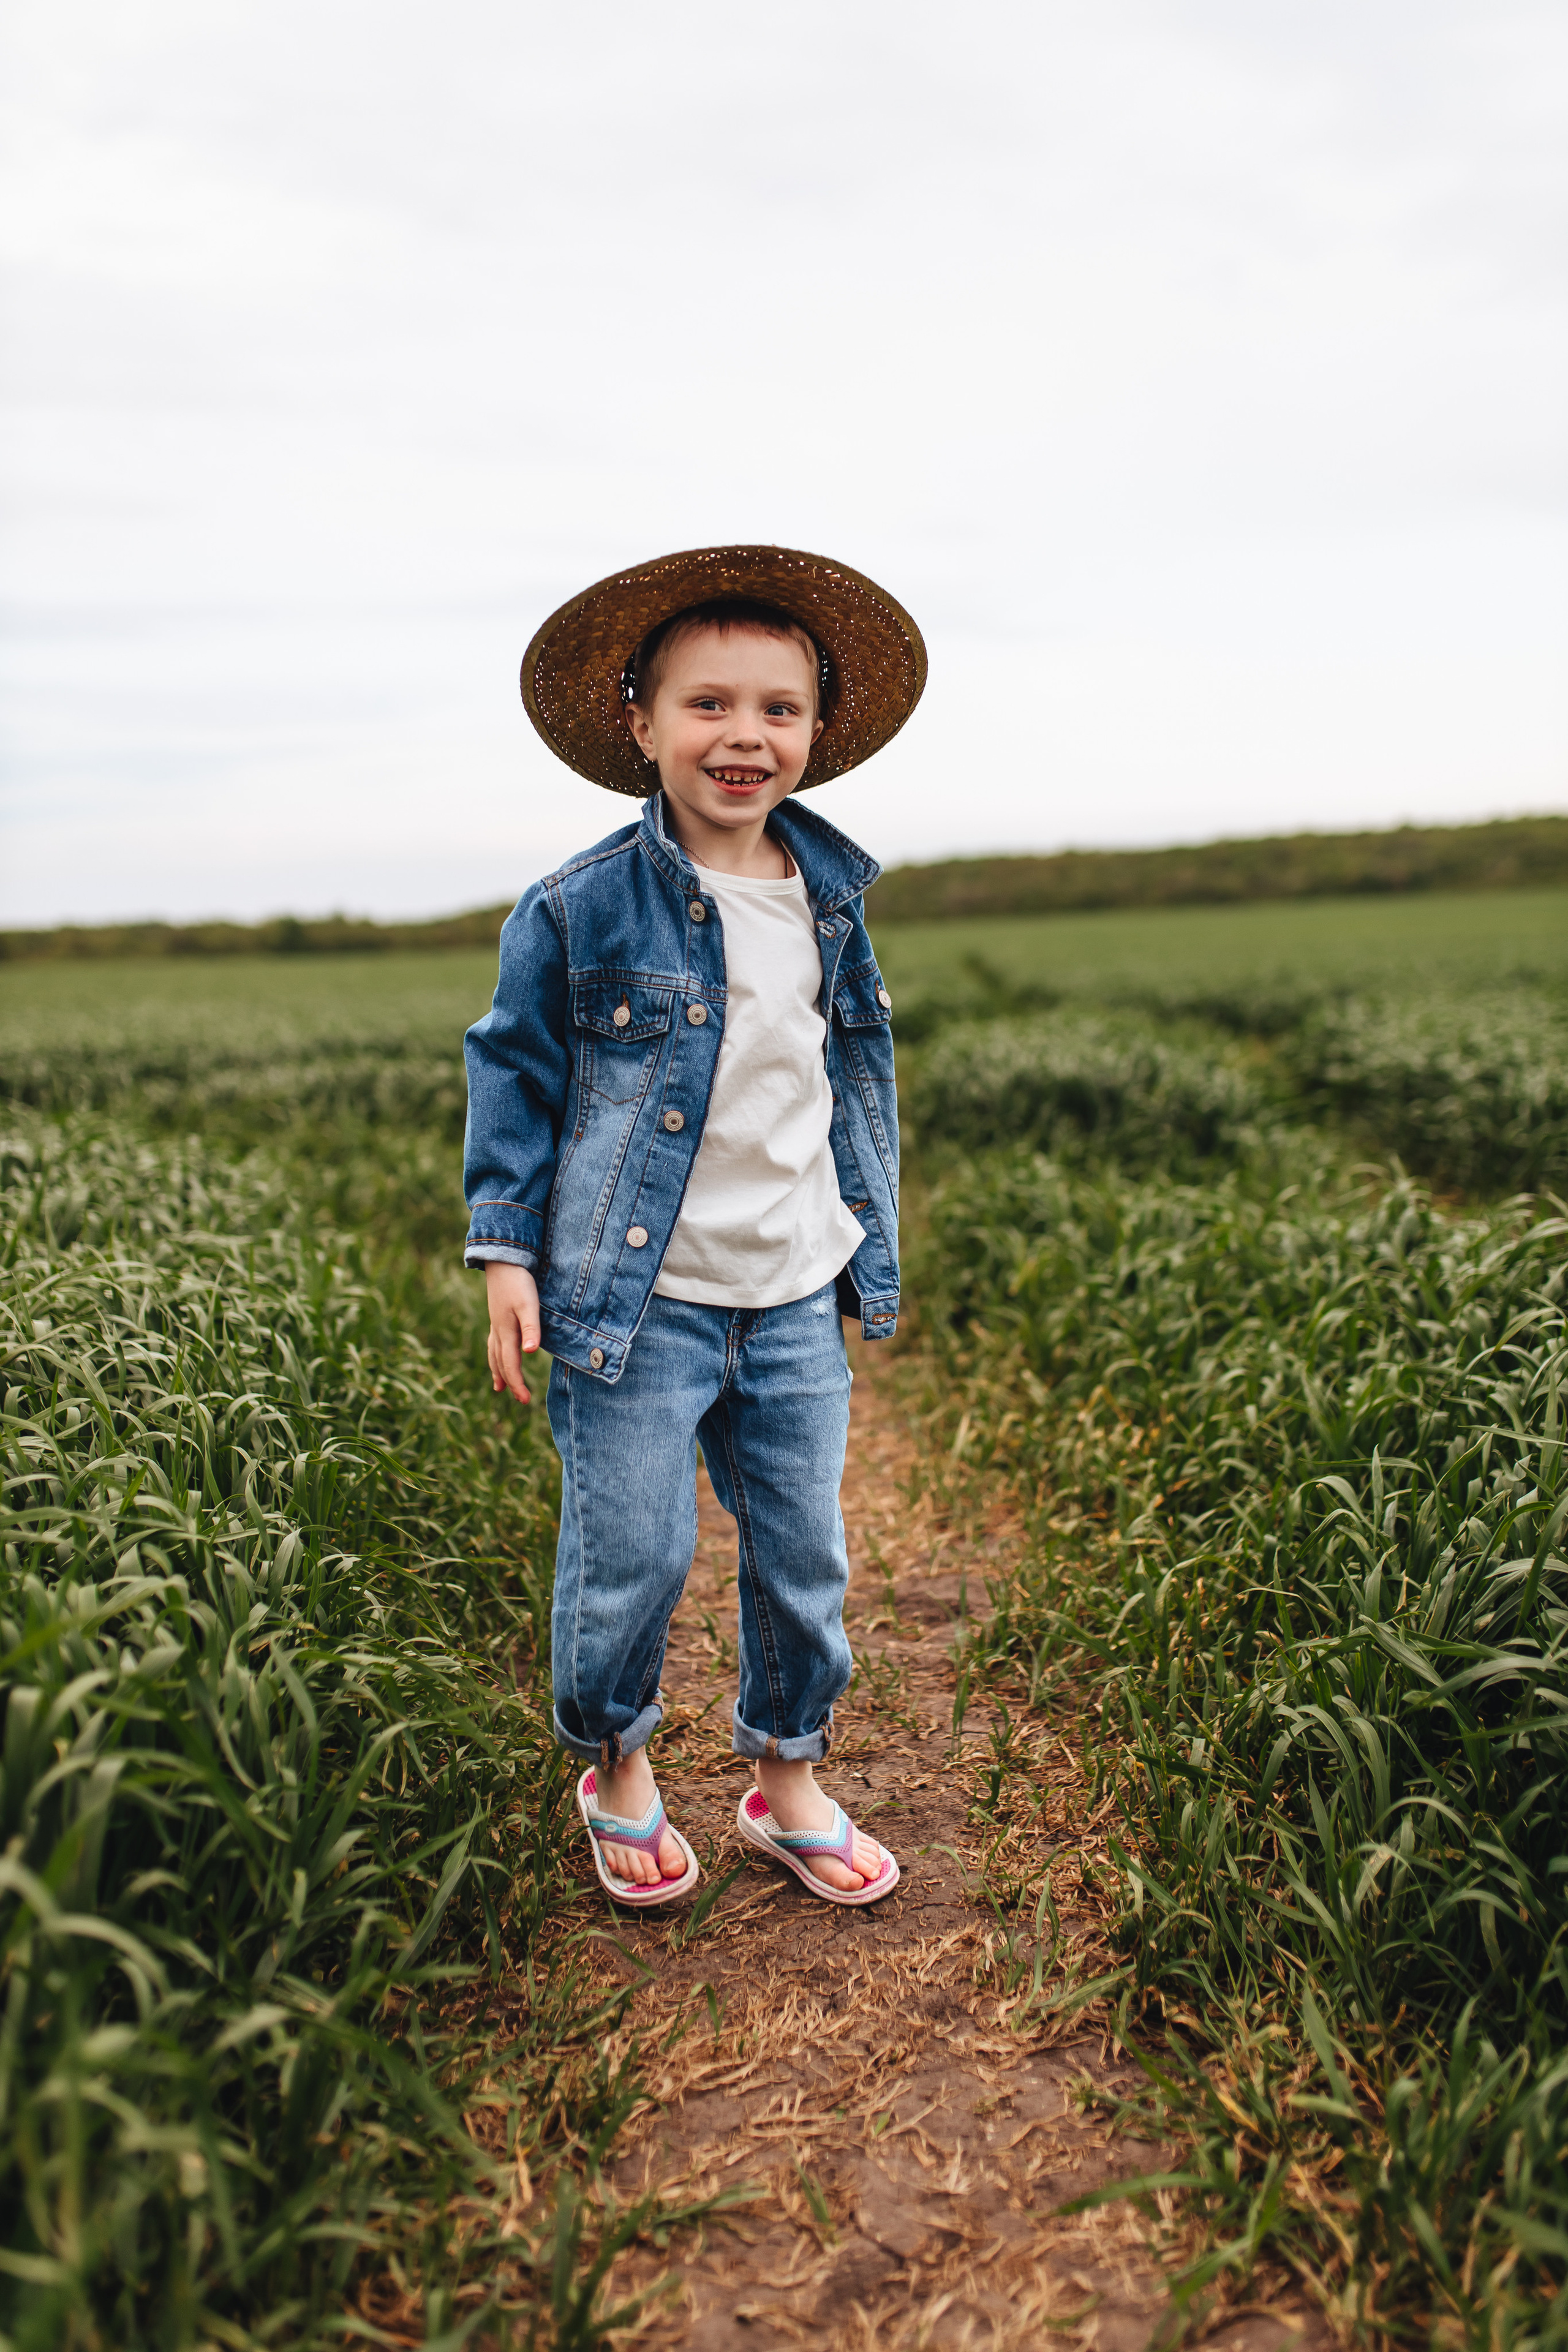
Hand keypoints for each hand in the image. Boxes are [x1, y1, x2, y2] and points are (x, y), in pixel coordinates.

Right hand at [485, 1262, 541, 1403]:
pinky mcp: (497, 1315)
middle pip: (500, 1363)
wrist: (503, 1260)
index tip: (525, 1400)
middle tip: (520, 1398)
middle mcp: (498, 1331)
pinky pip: (493, 1343)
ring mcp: (495, 1323)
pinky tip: (498, 1353)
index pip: (510, 1365)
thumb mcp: (528, 1304)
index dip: (517, 1383)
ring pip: (494, 1354)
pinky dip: (495, 1355)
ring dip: (497, 1371)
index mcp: (506, 1332)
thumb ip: (531, 1328)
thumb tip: (529, 1352)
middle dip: (509, 1381)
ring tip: (499, 1387)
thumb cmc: (518, 1282)